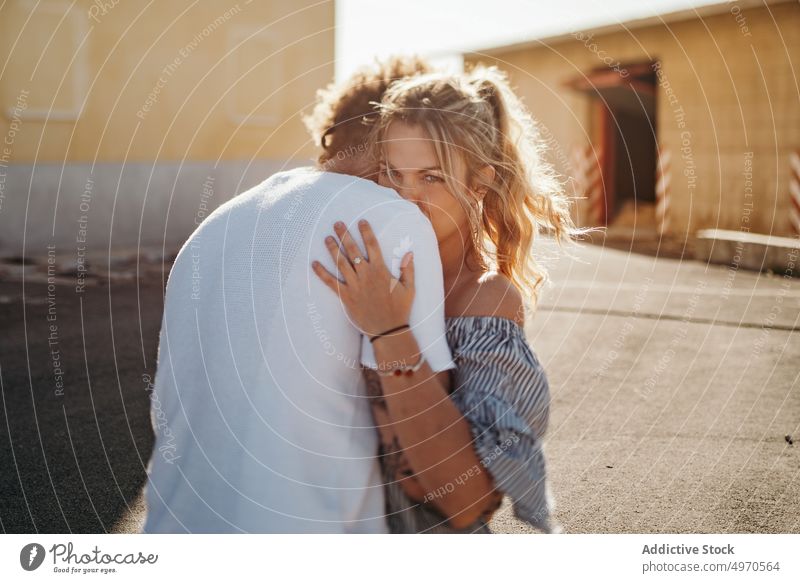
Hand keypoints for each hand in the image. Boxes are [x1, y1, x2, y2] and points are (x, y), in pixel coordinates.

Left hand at [312, 219, 414, 336]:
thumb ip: (408, 269)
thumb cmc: (400, 309)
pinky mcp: (346, 297)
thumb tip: (409, 252)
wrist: (388, 330)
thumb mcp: (409, 288)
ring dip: (333, 249)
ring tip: (327, 238)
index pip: (372, 246)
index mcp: (380, 270)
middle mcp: (366, 275)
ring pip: (341, 263)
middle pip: (353, 250)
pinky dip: (321, 273)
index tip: (361, 222)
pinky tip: (314, 264)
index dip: (366, 232)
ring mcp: (354, 285)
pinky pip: (331, 282)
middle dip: (344, 235)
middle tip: (337, 223)